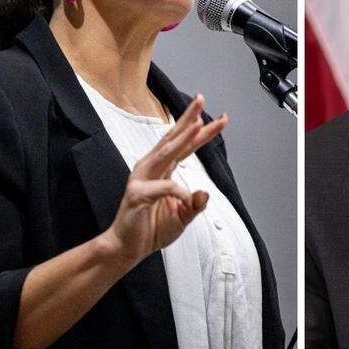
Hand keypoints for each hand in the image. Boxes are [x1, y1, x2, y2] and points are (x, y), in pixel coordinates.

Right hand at [104, 95, 226, 265]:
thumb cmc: (151, 229)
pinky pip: (163, 188)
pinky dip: (177, 191)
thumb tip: (205, 193)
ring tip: (198, 123)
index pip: (185, 146)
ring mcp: (141, 180)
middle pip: (172, 138)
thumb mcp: (182, 216)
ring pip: (165, 153)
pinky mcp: (137, 195)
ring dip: (182, 138)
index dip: (202, 132)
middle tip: (202, 99)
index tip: (221, 119)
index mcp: (162, 170)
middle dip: (189, 118)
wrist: (126, 248)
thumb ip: (195, 204)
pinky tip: (187, 196)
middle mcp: (150, 168)